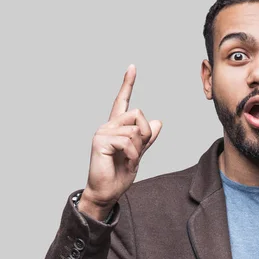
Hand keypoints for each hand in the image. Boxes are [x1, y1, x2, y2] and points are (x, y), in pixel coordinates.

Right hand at [79, 64, 161, 217]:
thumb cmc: (119, 174)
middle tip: (135, 152)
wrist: (107, 192)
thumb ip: (147, 138)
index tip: (132, 67)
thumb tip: (158, 122)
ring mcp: (102, 132)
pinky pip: (129, 141)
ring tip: (128, 160)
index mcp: (116, 127)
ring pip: (136, 129)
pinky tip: (126, 162)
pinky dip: (134, 154)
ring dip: (139, 148)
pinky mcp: (100, 141)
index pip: (122, 101)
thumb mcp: (138, 154)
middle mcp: (108, 125)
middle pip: (139, 114)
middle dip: (144, 134)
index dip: (128, 84)